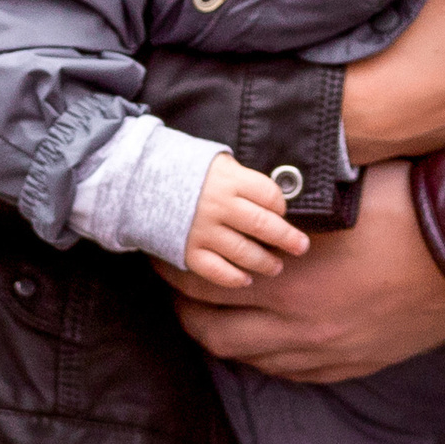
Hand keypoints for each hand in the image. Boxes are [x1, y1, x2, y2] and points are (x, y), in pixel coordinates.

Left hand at [174, 160, 444, 379]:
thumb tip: (253, 188)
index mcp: (286, 274)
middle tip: (177, 280)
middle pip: (208, 328)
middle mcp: (295, 324)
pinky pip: (287, 371)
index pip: (198, 280)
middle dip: (183, 304)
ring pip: (244, 356)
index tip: (166, 245)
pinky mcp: (350, 364)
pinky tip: (264, 333)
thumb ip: (288, 201)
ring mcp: (323, 351)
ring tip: (215, 306)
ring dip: (221, 330)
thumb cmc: (409, 204)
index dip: (171, 265)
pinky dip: (264, 353)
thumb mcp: (338, 191)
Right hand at [181, 157, 310, 290]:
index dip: (281, 206)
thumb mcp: (219, 164)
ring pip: (244, 252)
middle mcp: (219, 206)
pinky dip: (234, 277)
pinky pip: (217, 271)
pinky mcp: (188, 251)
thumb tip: (277, 201)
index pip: (269, 196)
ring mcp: (202, 230)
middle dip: (287, 238)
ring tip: (276, 266)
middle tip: (301, 247)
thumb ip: (245, 180)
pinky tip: (247, 279)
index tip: (283, 212)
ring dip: (265, 262)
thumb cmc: (190, 172)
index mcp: (230, 181)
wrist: (143, 180)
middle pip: (263, 225)